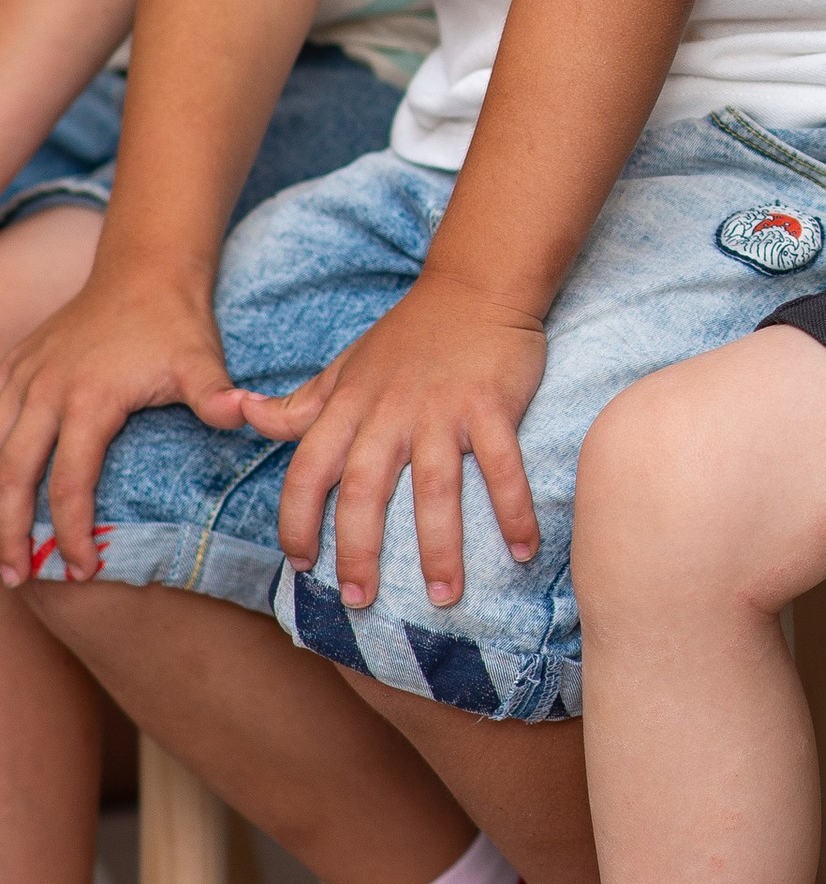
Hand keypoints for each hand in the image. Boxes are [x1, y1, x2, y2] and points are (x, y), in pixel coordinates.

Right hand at [0, 262, 235, 582]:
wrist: (145, 268)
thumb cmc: (176, 322)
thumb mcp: (202, 361)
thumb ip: (218, 396)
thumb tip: (244, 418)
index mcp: (88, 401)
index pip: (70, 483)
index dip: (70, 532)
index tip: (82, 570)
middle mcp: (46, 391)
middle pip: (13, 475)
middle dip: (10, 532)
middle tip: (17, 576)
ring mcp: (26, 377)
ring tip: (3, 548)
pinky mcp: (18, 365)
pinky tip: (4, 490)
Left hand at [252, 276, 545, 612]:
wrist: (476, 284)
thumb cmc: (409, 334)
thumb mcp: (346, 368)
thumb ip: (300, 404)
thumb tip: (244, 414)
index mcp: (349, 405)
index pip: (308, 469)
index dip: (298, 519)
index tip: (302, 563)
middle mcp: (389, 412)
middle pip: (365, 491)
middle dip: (360, 551)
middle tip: (360, 599)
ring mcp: (442, 410)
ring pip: (435, 489)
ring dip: (439, 548)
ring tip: (442, 596)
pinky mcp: (491, 406)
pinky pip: (502, 466)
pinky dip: (513, 509)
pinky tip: (522, 549)